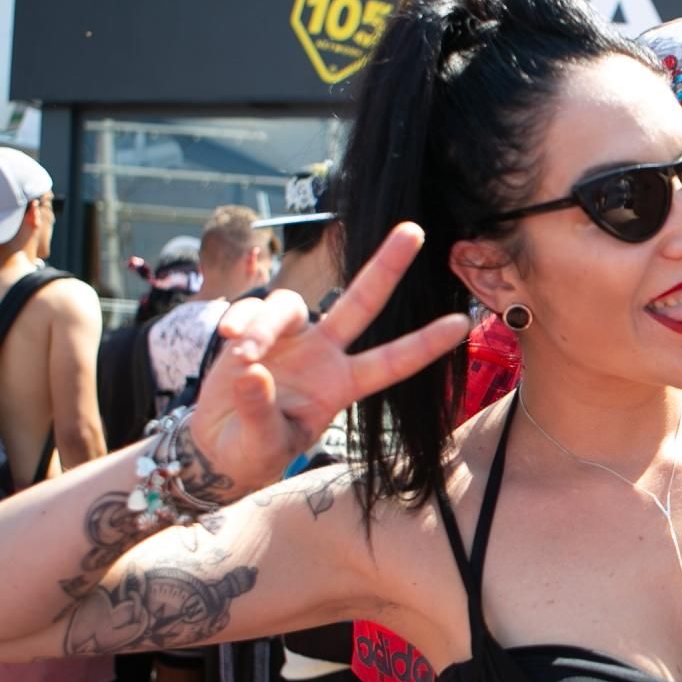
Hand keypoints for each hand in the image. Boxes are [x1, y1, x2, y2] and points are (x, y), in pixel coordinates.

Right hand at [188, 223, 469, 491]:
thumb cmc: (255, 450)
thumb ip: (260, 412)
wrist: (219, 446)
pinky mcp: (252, 329)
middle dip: (387, 266)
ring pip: (288, 305)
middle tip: (414, 230)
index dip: (424, 345)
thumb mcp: (263, 444)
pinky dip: (239, 319)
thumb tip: (252, 372)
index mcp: (341, 385)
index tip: (462, 323)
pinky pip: (251, 307)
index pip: (390, 363)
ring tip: (242, 356)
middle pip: (360, 301)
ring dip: (263, 326)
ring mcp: (290, 338)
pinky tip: (226, 337)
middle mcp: (323, 354)